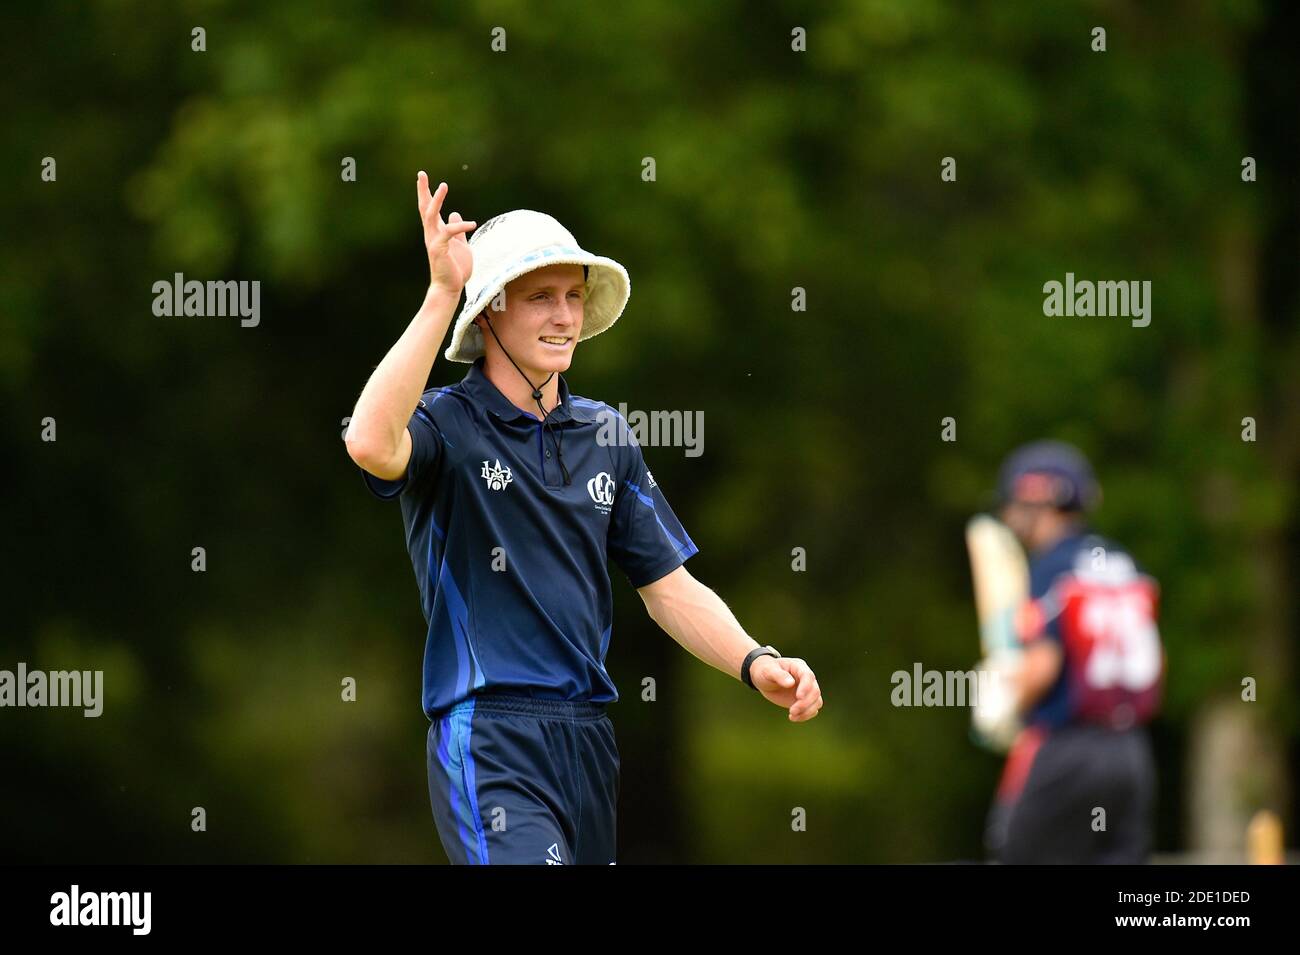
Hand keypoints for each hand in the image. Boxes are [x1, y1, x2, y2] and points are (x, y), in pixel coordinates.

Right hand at [417, 172, 476, 295]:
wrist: (450, 288)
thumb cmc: (455, 268)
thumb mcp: (460, 245)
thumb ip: (457, 230)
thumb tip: (454, 213)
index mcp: (436, 231)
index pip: (430, 208)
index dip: (427, 192)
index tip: (423, 176)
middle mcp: (431, 233)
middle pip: (425, 207)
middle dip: (423, 190)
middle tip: (421, 173)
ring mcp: (433, 241)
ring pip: (431, 215)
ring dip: (437, 200)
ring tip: (443, 186)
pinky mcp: (439, 249)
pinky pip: (448, 233)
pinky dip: (460, 226)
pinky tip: (472, 224)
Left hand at [750, 656, 822, 721]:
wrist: (764, 678)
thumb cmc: (765, 670)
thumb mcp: (768, 670)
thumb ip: (779, 675)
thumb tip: (791, 683)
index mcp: (799, 667)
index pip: (808, 676)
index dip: (806, 687)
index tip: (798, 697)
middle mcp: (806, 678)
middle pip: (815, 691)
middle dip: (805, 703)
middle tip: (792, 710)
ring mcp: (806, 690)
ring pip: (817, 701)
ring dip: (807, 711)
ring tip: (792, 715)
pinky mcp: (804, 701)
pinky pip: (812, 709)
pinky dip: (805, 715)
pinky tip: (793, 717)